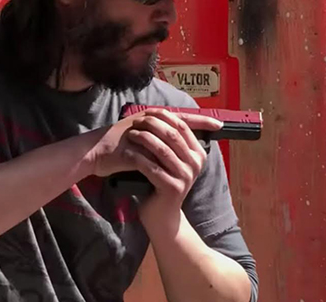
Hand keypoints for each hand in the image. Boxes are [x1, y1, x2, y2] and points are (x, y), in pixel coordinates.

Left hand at [88, 108, 221, 210]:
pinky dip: (137, 158)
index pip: (183, 125)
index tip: (145, 113)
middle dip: (151, 125)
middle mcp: (196, 164)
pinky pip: (152, 167)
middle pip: (172, 135)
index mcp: (198, 153)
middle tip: (134, 122)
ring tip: (129, 134)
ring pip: (162, 149)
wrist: (161, 214)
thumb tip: (162, 110)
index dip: (163, 116)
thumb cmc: (162, 181)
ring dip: (143, 138)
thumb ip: (172, 139)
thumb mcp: (171, 159)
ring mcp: (186, 176)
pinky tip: (126, 153)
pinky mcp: (173, 188)